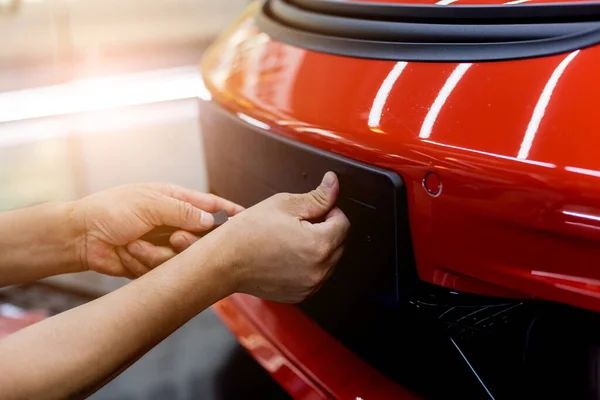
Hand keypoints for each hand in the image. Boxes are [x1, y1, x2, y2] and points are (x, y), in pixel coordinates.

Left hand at [73, 183, 243, 277]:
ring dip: (156, 253)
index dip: (230, 211)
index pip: (210, 205)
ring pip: (183, 258)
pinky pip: (164, 270)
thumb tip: (212, 221)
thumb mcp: (150, 203)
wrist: (81, 236)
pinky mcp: (154, 264)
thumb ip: (184, 211)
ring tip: (133, 243)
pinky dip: (145, 263)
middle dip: (188, 242)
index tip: (247, 218)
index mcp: (175, 200)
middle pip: (201, 238)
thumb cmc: (111, 210)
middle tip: (174, 239)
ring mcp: (165, 244)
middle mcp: (174, 222)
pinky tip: (128, 253)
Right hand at [207, 172, 349, 302]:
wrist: (224, 262)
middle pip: (338, 242)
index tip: (311, 210)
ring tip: (288, 240)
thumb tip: (333, 184)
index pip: (343, 222)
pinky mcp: (300, 294)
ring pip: (328, 260)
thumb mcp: (284, 204)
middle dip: (324, 229)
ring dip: (317, 247)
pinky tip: (286, 255)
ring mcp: (310, 285)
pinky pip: (315, 275)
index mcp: (319, 245)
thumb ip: (317, 196)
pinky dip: (307, 265)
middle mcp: (319, 269)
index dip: (328, 211)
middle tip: (296, 223)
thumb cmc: (247, 234)